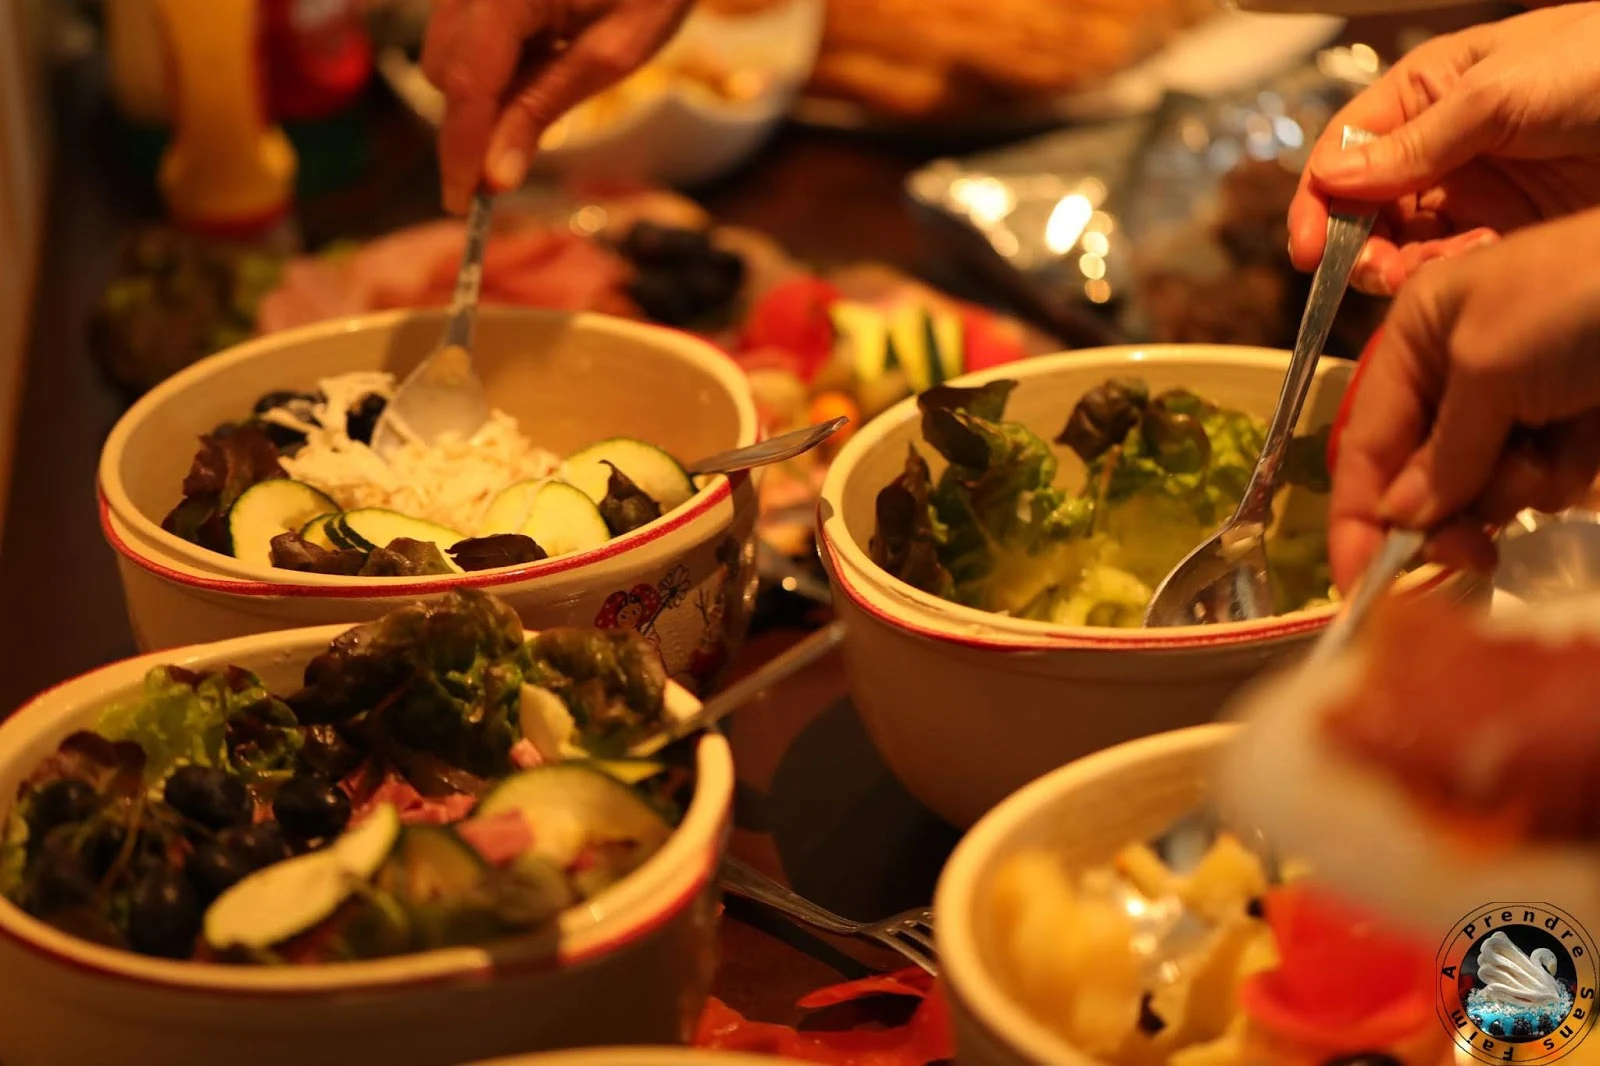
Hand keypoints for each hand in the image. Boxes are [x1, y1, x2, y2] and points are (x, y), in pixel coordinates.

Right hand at [423, 0, 695, 213]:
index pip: (465, 87)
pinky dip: (495, 59)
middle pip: (444, 72)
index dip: (460, 153)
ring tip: (555, 69)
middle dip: (475, 121)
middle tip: (523, 150)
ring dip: (487, 88)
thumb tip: (494, 177)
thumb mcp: (612, 54)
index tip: (463, 205)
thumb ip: (543, 111)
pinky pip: (463, 31)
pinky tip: (544, 48)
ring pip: (446, 53)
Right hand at [1288, 4, 1599, 295]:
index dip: (1318, 202)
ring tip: (1434, 270)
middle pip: (1365, 211)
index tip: (1308, 250)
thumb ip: (1412, 143)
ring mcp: (1476, 195)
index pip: (1346, 151)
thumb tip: (1329, 175)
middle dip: (1361, 247)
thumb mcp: (1498, 94)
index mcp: (1429, 94)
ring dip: (1406, 268)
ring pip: (1404, 247)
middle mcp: (1441, 147)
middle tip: (1375, 273)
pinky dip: (1452, 276)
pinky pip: (1454, 269)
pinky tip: (1481, 262)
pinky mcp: (1509, 236)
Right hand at [1330, 207, 1599, 591]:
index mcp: (1415, 337)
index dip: (1357, 518)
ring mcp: (1517, 402)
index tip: (1359, 589)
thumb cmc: (1579, 301)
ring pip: (1484, 487)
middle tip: (1474, 556)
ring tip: (1563, 439)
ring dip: (1520, 484)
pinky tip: (1590, 433)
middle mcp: (1455, 372)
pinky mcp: (1571, 425)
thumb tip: (1402, 519)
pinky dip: (1565, 470)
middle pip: (1419, 479)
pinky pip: (1543, 480)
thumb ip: (1440, 453)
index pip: (1363, 444)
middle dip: (1447, 513)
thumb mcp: (1489, 367)